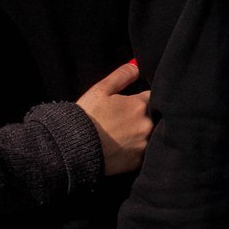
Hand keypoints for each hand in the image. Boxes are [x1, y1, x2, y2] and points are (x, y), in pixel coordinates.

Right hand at [75, 61, 151, 176]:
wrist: (74, 149)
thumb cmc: (86, 117)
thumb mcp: (100, 90)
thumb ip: (121, 76)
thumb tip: (137, 66)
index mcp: (140, 105)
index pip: (152, 96)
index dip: (143, 99)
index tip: (133, 103)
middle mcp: (147, 125)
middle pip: (154, 117)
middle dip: (144, 117)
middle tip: (125, 121)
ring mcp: (144, 145)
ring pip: (150, 136)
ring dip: (142, 134)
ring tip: (124, 135)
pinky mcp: (138, 162)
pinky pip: (144, 154)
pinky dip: (136, 150)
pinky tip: (123, 148)